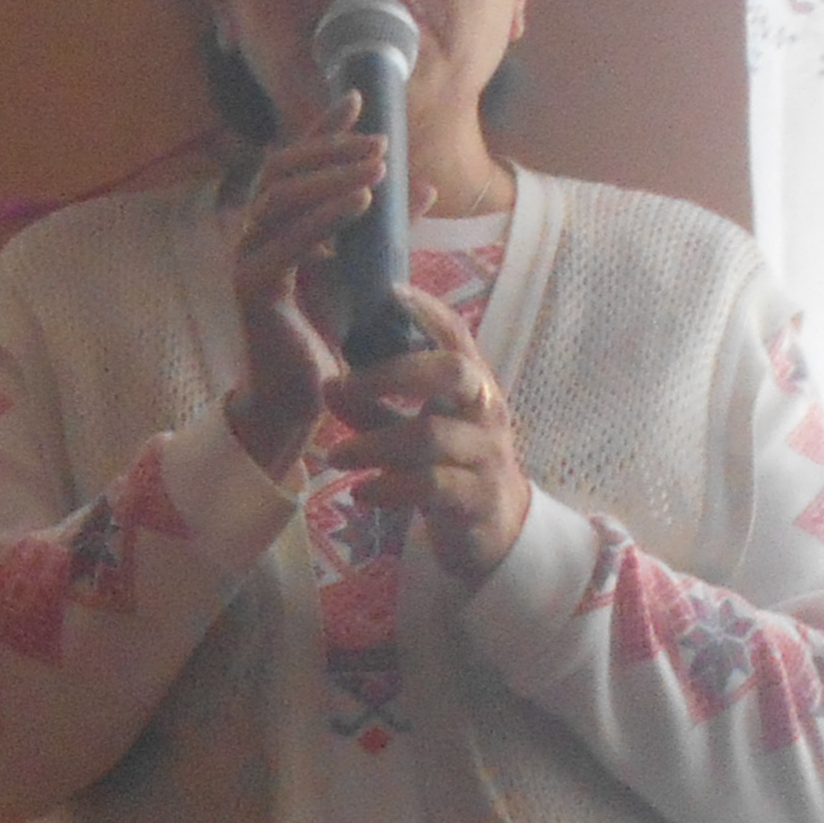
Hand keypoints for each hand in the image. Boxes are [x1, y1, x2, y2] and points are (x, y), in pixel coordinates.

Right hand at [220, 124, 386, 479]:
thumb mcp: (365, 270)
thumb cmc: (325, 336)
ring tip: (375, 167)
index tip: (355, 98)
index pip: (291, 162)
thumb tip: (425, 187)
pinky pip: (286, 245)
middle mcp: (251, 237)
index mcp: (272, 227)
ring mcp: (246, 262)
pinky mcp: (254, 292)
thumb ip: (386, 230)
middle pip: (281, 172)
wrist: (297, 398)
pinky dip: (323, 220)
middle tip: (379, 141)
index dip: (321, 128)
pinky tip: (360, 203)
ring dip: (329, 177)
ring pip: (280, 200)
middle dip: (331, 149)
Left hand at [318, 285, 530, 582]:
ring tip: (335, 456)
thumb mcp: (412, 433)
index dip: (427, 310)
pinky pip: (430, 486)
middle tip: (346, 384)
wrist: (496, 531)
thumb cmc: (450, 468)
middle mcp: (486, 412)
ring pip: (430, 437)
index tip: (390, 291)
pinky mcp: (476, 500)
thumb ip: (372, 410)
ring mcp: (485, 455)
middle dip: (395, 372)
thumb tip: (327, 382)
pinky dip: (389, 488)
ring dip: (373, 444)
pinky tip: (362, 493)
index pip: (457, 335)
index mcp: (473, 386)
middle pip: (452, 372)